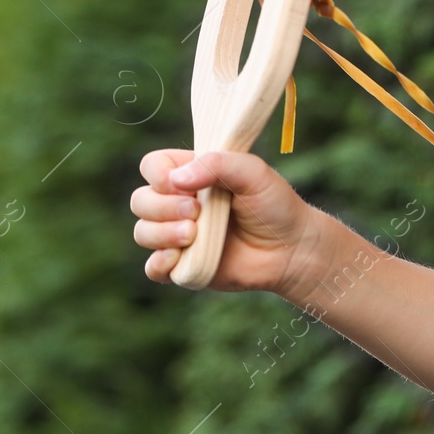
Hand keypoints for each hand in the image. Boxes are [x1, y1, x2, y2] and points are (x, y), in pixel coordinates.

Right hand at [131, 149, 320, 295]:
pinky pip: (153, 269)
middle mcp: (178, 204)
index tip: (185, 184)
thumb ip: (217, 164)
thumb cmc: (275, 205)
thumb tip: (176, 180)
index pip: (152, 166)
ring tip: (194, 235)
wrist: (293, 248)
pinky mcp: (184, 266)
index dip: (159, 174)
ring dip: (162, 234)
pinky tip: (177, 258)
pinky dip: (158, 264)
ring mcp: (178, 236)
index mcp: (191, 175)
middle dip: (162, 207)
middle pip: (140, 201)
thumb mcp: (253, 172)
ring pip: (142, 233)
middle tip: (197, 212)